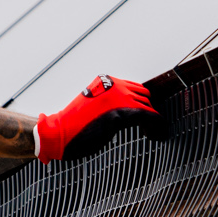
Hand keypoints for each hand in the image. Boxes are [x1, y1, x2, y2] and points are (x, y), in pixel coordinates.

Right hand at [35, 75, 157, 161]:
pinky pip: (149, 116)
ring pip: (148, 106)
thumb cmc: (74, 125)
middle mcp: (114, 85)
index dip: (142, 103)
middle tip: (150, 126)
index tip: (146, 118)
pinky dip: (157, 125)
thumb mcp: (93, 107)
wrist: (59, 133)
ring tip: (154, 132)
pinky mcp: (122, 112)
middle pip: (144, 95)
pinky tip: (156, 134)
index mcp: (106, 82)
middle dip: (149, 111)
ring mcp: (119, 97)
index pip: (134, 88)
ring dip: (154, 120)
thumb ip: (110, 105)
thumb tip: (128, 113)